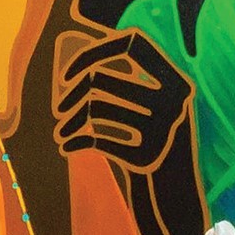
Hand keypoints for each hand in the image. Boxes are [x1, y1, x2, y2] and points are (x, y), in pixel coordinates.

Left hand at [52, 29, 192, 172]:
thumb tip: (82, 54)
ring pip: (94, 108)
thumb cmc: (152, 139)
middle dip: (71, 95)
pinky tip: (66, 147)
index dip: (95, 51)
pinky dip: (76, 142)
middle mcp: (173, 98)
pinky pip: (98, 139)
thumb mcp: (153, 104)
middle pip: (100, 78)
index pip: (132, 43)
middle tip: (58, 110)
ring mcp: (163, 128)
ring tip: (60, 132)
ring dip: (69, 122)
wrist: (176, 190)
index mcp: (176, 78)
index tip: (66, 74)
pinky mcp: (149, 156)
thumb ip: (131, 78)